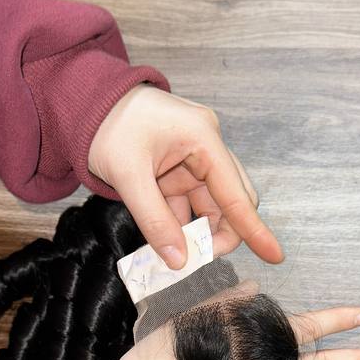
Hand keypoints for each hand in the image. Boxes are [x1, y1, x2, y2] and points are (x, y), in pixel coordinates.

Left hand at [88, 86, 282, 268]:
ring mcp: (193, 157)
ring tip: (179, 255)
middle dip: (221, 233)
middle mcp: (206, 146)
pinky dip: (183, 223)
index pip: (236, 193)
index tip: (275, 255)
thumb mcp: (128, 175)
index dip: (254, 228)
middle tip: (198, 259)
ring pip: (211, 204)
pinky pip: (190, 202)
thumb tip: (179, 260)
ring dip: (199, 231)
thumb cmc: (105, 124)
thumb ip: (155, 220)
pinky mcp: (178, 167)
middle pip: (231, 200)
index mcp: (203, 138)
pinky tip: (171, 240)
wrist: (83, 99)